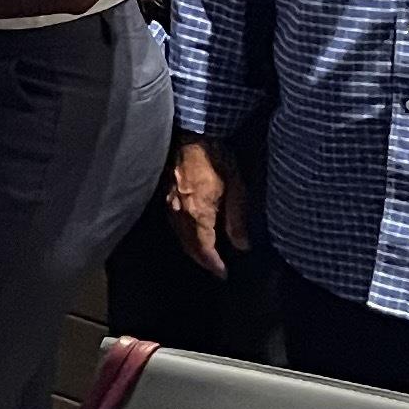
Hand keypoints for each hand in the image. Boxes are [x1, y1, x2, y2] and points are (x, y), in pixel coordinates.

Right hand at [166, 137, 244, 278]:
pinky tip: (193, 233)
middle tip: (215, 268)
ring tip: (206, 255)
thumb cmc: (217, 158)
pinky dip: (185, 235)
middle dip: (202, 260)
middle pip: (189, 247)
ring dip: (192, 249)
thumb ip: (238, 219)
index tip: (223, 274)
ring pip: (180, 237)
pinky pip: (175, 224)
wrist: (192, 134)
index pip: (204, 249)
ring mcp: (169, 205)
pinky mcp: (166, 196)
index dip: (214, 264)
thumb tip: (242, 245)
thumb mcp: (236, 188)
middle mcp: (180, 214)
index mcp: (198, 214)